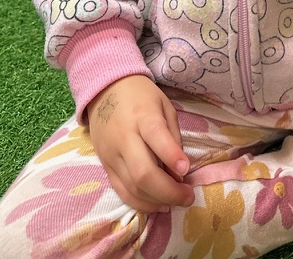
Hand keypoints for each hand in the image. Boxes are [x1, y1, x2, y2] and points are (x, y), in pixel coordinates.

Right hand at [87, 74, 194, 212]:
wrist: (105, 90)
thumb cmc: (141, 96)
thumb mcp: (164, 105)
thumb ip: (173, 136)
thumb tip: (180, 170)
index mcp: (142, 115)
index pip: (156, 137)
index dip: (171, 156)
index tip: (186, 171)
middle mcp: (124, 137)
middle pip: (143, 173)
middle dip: (168, 191)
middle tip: (187, 196)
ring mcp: (111, 154)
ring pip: (132, 188)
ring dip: (157, 201)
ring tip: (176, 201)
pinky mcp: (105, 166)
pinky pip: (121, 191)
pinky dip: (141, 203)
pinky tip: (157, 203)